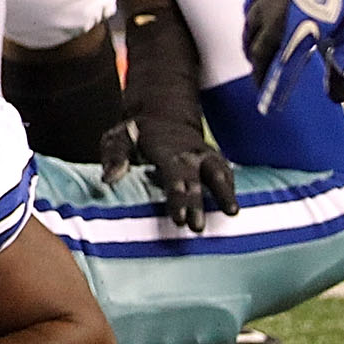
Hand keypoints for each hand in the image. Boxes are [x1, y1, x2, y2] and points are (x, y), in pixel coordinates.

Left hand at [97, 111, 239, 231]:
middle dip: (198, 202)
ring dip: (226, 191)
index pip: (173, 174)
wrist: (164, 115)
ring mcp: (204, 155)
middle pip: (196, 178)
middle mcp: (188, 152)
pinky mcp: (214, 160)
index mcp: (165, 150)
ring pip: (218, 171)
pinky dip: (232, 187)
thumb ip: (115, 156)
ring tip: (233, 213)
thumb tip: (109, 179)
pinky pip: (226, 172)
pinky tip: (234, 207)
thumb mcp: (118, 138)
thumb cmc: (136, 134)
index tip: (179, 219)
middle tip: (198, 228)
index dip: (177, 196)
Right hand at [243, 0, 343, 109]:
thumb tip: (339, 98)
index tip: (265, 101)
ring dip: (252, 45)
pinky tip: (259, 26)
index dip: (267, 86)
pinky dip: (252, 22)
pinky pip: (250, 8)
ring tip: (258, 55)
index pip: (272, 65)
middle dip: (259, 67)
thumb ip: (342, 66)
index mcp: (293, 29)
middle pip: (256, 49)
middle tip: (264, 79)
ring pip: (250, 28)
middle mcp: (273, 14)